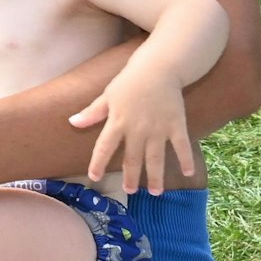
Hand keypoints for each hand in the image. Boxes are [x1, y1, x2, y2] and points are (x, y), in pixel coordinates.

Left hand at [69, 69, 194, 195]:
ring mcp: (158, 128)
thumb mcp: (108, 95)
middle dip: (131, 176)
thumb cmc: (130, 80)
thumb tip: (72, 122)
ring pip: (156, 158)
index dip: (98, 162)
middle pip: (132, 158)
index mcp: (118, 121)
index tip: (94, 177)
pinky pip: (181, 146)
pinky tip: (188, 174)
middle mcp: (137, 129)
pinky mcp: (176, 125)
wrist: (159, 67)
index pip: (104, 147)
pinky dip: (185, 160)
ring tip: (157, 192)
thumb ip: (92, 112)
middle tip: (130, 190)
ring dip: (156, 176)